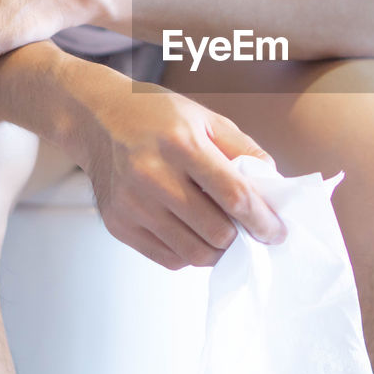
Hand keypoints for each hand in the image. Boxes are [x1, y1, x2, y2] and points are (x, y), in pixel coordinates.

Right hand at [77, 76, 287, 270]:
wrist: (95, 118)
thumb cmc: (155, 115)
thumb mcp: (205, 118)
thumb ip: (244, 150)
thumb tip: (273, 186)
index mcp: (180, 143)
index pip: (234, 196)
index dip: (262, 220)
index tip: (277, 231)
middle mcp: (152, 176)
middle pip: (216, 231)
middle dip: (244, 238)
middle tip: (252, 232)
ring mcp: (132, 204)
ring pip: (194, 252)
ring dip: (219, 251)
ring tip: (226, 235)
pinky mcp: (118, 224)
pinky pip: (168, 258)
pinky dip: (191, 254)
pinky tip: (196, 234)